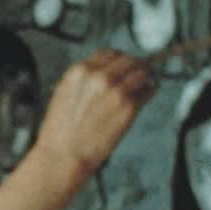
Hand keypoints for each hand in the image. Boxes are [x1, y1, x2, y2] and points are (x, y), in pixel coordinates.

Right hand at [34, 49, 155, 181]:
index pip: (108, 53)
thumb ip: (83, 81)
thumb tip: (101, 75)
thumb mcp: (62, 95)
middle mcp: (98, 76)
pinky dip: (150, 91)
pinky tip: (146, 95)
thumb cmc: (60, 133)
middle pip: (128, 59)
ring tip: (145, 84)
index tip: (122, 66)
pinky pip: (149, 90)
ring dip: (145, 77)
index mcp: (79, 71)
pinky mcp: (129, 106)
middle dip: (134, 66)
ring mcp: (116, 90)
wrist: (63, 156)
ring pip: (142, 71)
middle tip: (138, 74)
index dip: (118, 60)